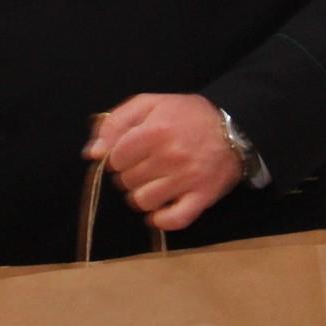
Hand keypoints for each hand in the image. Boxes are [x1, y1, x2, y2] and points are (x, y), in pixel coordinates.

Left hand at [85, 93, 241, 232]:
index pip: (116, 158)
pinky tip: (161, 209)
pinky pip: (174, 220)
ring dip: (143, 195)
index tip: (130, 153)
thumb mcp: (149, 104)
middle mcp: (170, 156)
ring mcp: (186, 179)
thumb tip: (92, 153)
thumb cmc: (186, 115)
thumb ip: (115, 123)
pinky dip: (162, 219)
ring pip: (144, 201)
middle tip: (145, 166)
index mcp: (154, 131)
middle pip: (127, 181)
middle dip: (130, 174)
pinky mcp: (202, 198)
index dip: (118, 157)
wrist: (234, 128)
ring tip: (153, 183)